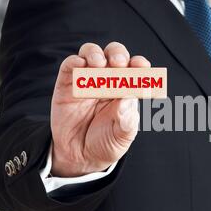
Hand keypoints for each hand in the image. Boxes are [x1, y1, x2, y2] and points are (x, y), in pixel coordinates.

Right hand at [50, 42, 148, 176]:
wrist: (80, 157)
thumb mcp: (121, 137)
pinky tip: (80, 66)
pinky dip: (75, 62)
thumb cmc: (106, 144)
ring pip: (92, 54)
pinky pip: (70, 66)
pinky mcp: (67, 84)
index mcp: (127, 90)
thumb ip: (126, 120)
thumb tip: (129, 98)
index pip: (136, 69)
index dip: (140, 64)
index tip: (142, 67)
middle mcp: (109, 81)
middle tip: (119, 64)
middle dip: (118, 54)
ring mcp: (87, 80)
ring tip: (98, 64)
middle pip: (115, 55)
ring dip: (96, 54)